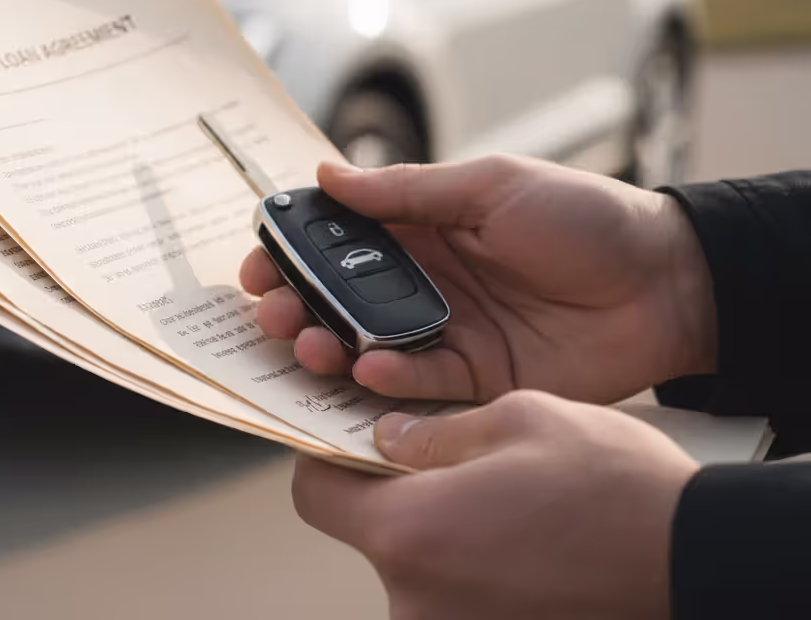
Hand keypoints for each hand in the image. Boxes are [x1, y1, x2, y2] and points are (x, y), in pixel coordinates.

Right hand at [240, 156, 716, 403]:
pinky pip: (419, 386)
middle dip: (297, 308)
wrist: (668, 284)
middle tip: (274, 314)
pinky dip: (390, 380)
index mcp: (422, 229)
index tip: (259, 263)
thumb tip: (327, 175)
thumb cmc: (586, 219)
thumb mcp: (490, 186)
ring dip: (330, 348)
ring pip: (367, 348)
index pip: (338, 242)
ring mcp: (446, 333)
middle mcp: (423, 283)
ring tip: (312, 344)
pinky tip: (373, 369)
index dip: (293, 253)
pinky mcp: (475, 380)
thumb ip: (407, 190)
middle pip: (339, 302)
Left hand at [294, 391, 698, 619]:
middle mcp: (417, 600)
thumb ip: (436, 431)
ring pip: (418, 569)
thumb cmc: (619, 492)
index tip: (350, 444)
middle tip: (448, 465)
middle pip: (370, 537)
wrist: (703, 565)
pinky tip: (524, 545)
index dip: (326, 462)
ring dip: (444, 537)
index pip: (315, 497)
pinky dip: (476, 571)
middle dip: (398, 498)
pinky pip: (456, 597)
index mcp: (412, 533)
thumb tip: (389, 439)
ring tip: (502, 507)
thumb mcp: (522, 419)